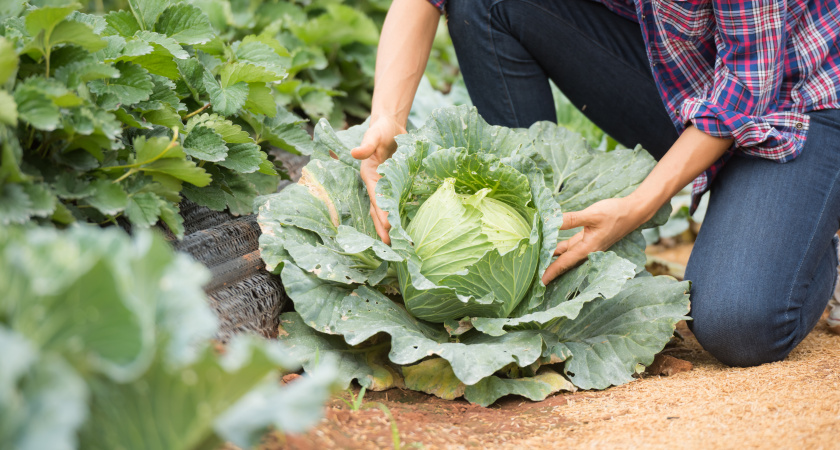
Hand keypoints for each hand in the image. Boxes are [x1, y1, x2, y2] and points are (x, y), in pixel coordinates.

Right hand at [350, 115, 406, 243]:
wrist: (391, 125)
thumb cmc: (381, 129)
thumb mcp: (373, 134)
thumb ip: (366, 144)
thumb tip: (354, 153)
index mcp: (369, 175)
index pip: (377, 198)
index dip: (382, 212)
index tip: (388, 227)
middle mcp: (376, 183)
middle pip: (378, 209)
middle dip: (382, 226)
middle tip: (389, 244)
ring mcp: (386, 185)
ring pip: (386, 209)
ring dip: (389, 225)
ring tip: (395, 242)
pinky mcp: (396, 183)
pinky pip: (396, 201)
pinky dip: (399, 213)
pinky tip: (406, 225)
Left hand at [541, 197, 647, 284]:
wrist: (633, 211)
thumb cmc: (615, 213)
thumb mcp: (592, 214)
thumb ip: (571, 219)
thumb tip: (551, 221)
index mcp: (588, 248)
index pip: (565, 263)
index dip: (551, 272)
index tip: (540, 282)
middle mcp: (587, 250)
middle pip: (564, 263)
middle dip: (549, 269)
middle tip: (532, 276)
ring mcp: (587, 245)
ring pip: (566, 254)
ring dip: (553, 258)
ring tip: (536, 262)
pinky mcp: (587, 238)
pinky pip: (570, 246)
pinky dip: (559, 247)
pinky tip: (548, 246)